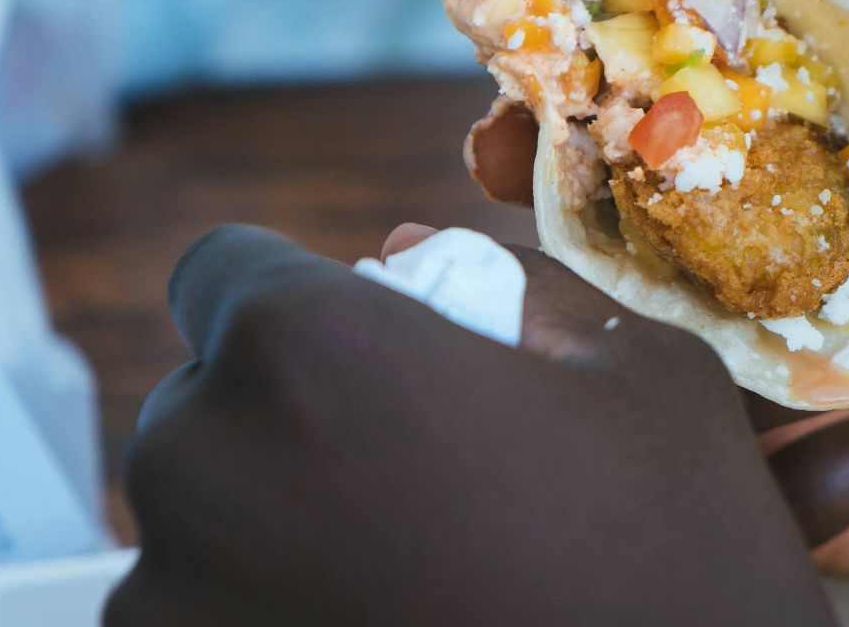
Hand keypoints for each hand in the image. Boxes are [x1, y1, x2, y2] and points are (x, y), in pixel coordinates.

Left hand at [104, 224, 848, 625]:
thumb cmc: (670, 563)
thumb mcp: (640, 375)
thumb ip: (513, 291)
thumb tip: (412, 257)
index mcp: (304, 347)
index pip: (221, 269)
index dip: (292, 296)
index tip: (350, 343)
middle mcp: (204, 468)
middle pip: (204, 398)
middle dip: (285, 414)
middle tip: (400, 469)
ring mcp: (177, 604)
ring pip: (196, 520)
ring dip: (268, 523)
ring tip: (402, 565)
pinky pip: (202, 618)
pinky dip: (269, 613)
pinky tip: (383, 620)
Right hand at [467, 66, 848, 584]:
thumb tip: (789, 73)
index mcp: (812, 178)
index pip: (671, 131)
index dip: (593, 98)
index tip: (537, 75)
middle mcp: (773, 277)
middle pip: (622, 245)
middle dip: (550, 201)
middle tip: (505, 169)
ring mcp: (787, 387)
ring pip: (653, 370)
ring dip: (601, 339)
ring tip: (590, 307)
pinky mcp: (824, 490)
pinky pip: (750, 489)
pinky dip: (756, 468)